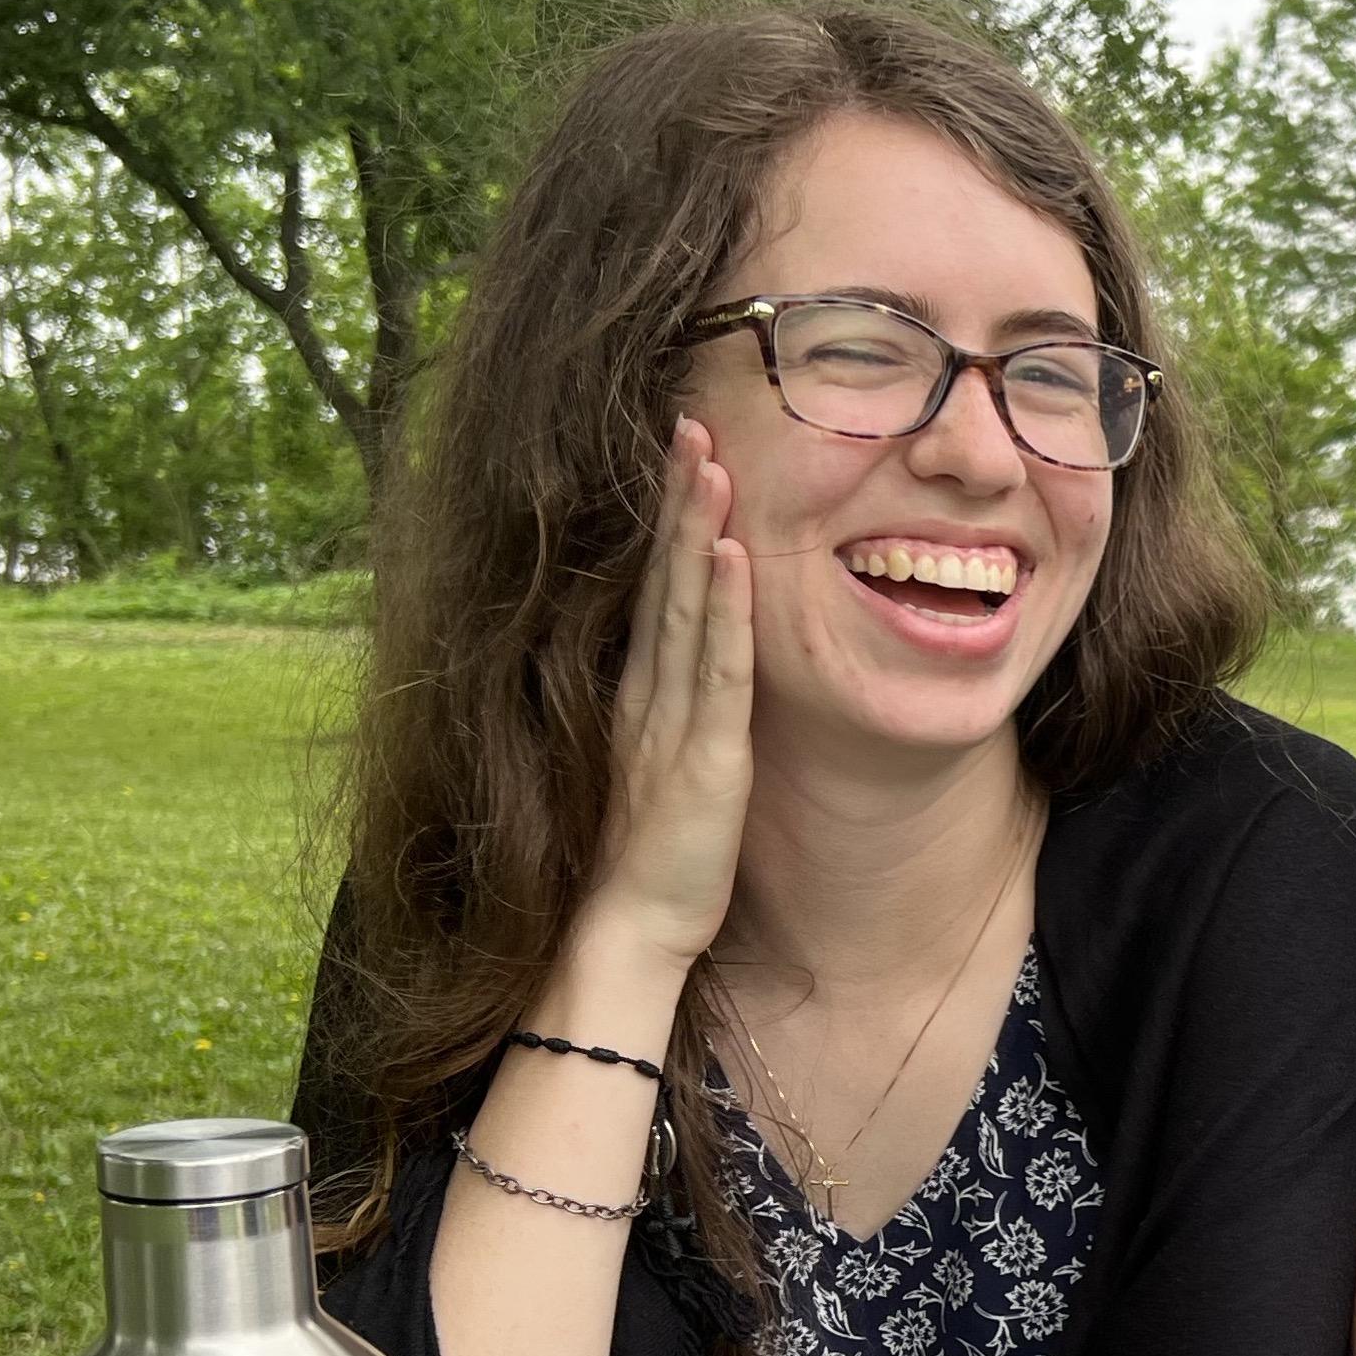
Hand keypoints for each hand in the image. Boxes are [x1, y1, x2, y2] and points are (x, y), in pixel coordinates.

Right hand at [578, 419, 753, 974]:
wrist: (625, 933)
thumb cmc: (648, 865)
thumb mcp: (664, 776)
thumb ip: (674, 723)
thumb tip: (697, 679)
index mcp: (640, 698)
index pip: (658, 593)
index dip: (668, 524)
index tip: (683, 459)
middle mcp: (649, 695)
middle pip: (665, 579)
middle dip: (678, 500)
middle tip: (690, 422)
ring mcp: (672, 720)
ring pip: (688, 607)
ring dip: (698, 529)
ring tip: (707, 457)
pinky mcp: (704, 756)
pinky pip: (717, 669)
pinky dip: (725, 607)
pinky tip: (731, 552)